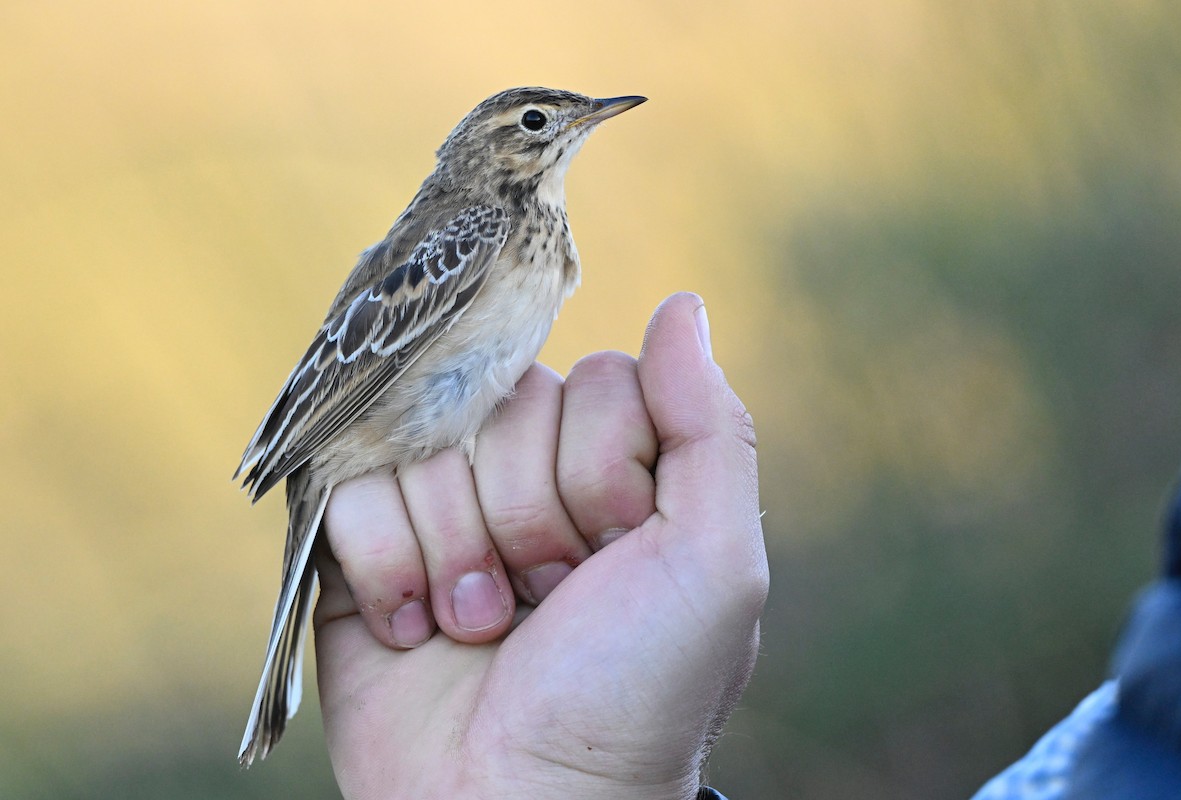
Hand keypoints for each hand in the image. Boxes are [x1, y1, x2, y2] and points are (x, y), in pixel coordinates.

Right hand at [314, 292, 767, 798]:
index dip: (600, 469)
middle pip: (504, 400)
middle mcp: (525, 475)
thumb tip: (681, 302)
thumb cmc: (633, 695)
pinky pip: (351, 489)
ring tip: (482, 625)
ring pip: (423, 438)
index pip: (596, 380)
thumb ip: (707, 427)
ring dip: (455, 549)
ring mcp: (440, 505)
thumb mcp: (712, 564)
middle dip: (526, 515)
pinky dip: (387, 568)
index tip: (612, 558)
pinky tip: (417, 629)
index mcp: (613, 470)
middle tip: (545, 599)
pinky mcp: (362, 544)